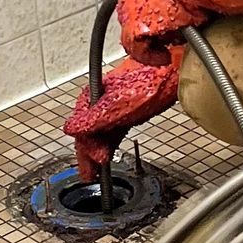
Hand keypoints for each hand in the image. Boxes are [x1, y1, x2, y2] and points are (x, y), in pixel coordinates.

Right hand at [62, 52, 180, 180]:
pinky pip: (112, 129)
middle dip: (88, 153)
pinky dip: (108, 142)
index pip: (82, 129)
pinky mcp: (127, 108)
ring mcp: (113, 105)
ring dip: (97, 150)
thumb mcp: (116, 106)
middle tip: (90, 174)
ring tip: (96, 169)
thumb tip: (71, 129)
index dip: (87, 148)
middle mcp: (100, 100)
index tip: (96, 162)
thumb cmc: (148, 81)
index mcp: (93, 97)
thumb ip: (93, 120)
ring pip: (100, 132)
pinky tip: (108, 150)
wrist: (171, 68)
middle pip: (89, 132)